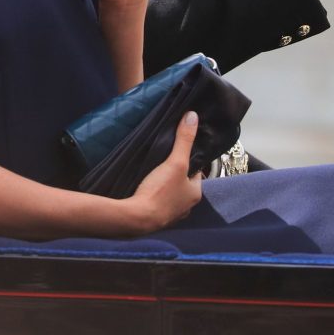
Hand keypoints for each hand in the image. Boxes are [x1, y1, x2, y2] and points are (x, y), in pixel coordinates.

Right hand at [126, 111, 202, 233]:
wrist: (138, 217)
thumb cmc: (160, 191)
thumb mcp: (175, 162)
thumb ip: (184, 140)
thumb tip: (193, 116)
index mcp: (195, 194)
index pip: (195, 173)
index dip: (187, 160)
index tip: (176, 151)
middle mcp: (187, 206)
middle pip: (182, 183)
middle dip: (174, 173)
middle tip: (162, 161)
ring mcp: (171, 214)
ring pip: (170, 194)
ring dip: (164, 185)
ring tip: (153, 172)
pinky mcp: (156, 218)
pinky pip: (158, 202)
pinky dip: (154, 195)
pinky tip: (145, 187)